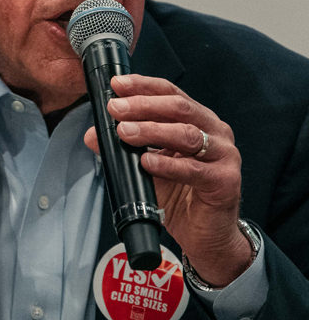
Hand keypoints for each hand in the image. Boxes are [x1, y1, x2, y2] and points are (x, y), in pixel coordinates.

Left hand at [83, 73, 250, 284]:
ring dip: (153, 130)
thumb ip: (122, 150)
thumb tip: (93, 134)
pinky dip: (168, 164)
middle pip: (179, 109)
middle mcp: (215, 133)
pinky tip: (147, 162)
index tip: (117, 85)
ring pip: (188, 134)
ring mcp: (224, 156)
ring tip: (125, 132)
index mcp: (198, 122)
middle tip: (115, 109)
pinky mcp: (225, 181)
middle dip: (144, 106)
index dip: (144, 87)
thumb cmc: (181, 195)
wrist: (205, 233)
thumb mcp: (145, 168)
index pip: (171, 95)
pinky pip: (194, 169)